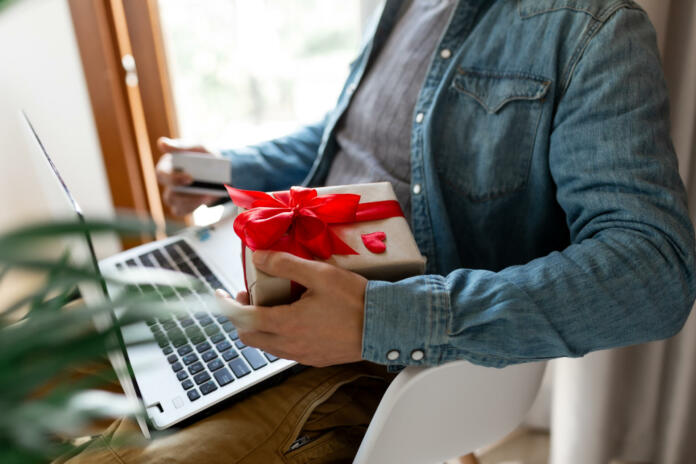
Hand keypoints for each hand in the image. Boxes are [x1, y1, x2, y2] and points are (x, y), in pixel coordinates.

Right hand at [155, 137, 219, 215]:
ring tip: (207, 194)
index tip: (190, 178)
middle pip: (167, 192)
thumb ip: (182, 147)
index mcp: (167, 165)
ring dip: (191, 201)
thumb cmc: (204, 156)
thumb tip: (161, 143)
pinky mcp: (182, 205)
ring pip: (174, 203)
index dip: (173, 178)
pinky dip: (193, 206)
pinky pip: (181, 210)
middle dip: (185, 195)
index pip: (161, 173)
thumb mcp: (198, 148)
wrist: (220, 171)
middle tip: (199, 189)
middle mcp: (168, 181)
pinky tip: (205, 198)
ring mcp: (174, 194)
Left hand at [215, 251, 367, 366]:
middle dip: (242, 316)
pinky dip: (277, 334)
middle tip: (250, 295)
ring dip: (260, 325)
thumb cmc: (356, 300)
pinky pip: (285, 350)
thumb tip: (258, 257)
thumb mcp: (320, 274)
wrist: (385, 327)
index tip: (220, 295)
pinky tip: (294, 317)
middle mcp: (290, 345)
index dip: (226, 306)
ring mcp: (302, 355)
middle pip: (249, 336)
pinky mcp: (315, 359)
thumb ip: (286, 264)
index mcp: (287, 324)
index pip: (242, 319)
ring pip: (266, 345)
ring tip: (272, 303)